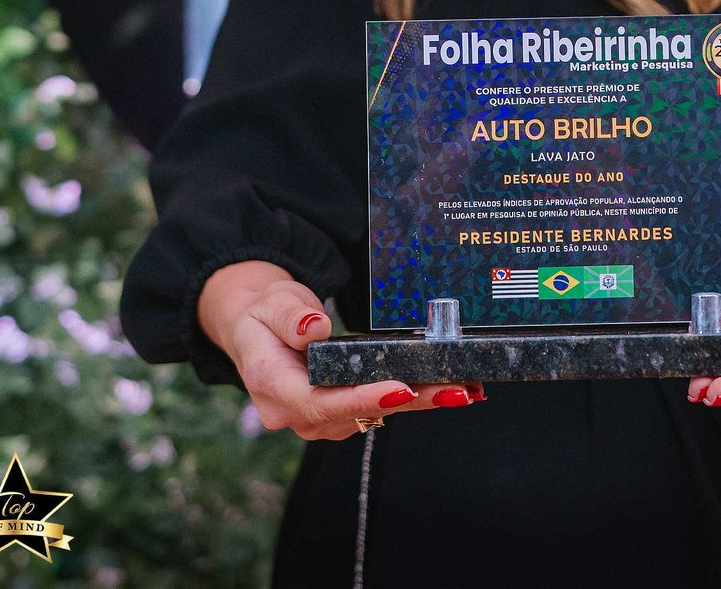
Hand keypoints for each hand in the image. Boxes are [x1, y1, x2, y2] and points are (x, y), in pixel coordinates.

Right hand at [202, 262, 484, 440]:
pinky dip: (411, 399)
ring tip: (463, 390)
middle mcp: (295, 413)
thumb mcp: (271, 303)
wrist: (257, 327)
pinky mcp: (338, 413)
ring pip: (372, 414)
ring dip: (418, 403)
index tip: (400, 388)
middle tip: (454, 392)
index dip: (362, 398)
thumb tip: (314, 328)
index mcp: (272, 387)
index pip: (319, 402)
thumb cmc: (263, 314)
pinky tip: (448, 391)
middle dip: (408, 402)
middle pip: (356, 413)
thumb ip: (291, 316)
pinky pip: (377, 409)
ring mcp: (317, 418)